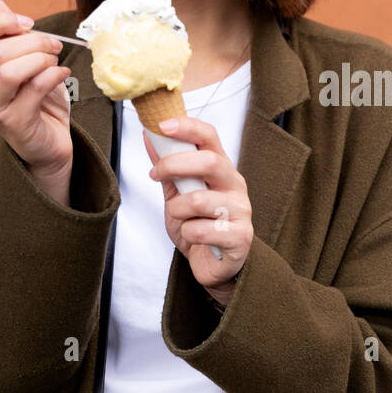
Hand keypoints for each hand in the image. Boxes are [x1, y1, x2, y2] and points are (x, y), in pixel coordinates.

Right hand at [0, 0, 73, 175]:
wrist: (50, 142)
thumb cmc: (38, 99)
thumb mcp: (26, 61)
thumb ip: (11, 36)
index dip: (3, 21)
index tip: (29, 23)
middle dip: (33, 42)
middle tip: (55, 46)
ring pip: (8, 71)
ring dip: (40, 60)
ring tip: (56, 61)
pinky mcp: (11, 123)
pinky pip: (32, 90)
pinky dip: (53, 76)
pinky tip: (63, 74)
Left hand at [143, 117, 252, 303]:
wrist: (213, 266)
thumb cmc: (198, 227)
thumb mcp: (176, 194)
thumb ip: (167, 168)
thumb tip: (150, 136)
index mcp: (221, 169)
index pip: (210, 137)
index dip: (188, 127)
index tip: (162, 125)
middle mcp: (235, 185)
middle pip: (211, 162)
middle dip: (175, 165)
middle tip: (154, 174)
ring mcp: (242, 211)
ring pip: (200, 200)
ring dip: (178, 210)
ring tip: (178, 219)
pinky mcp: (241, 237)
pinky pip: (204, 230)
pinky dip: (189, 234)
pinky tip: (194, 238)